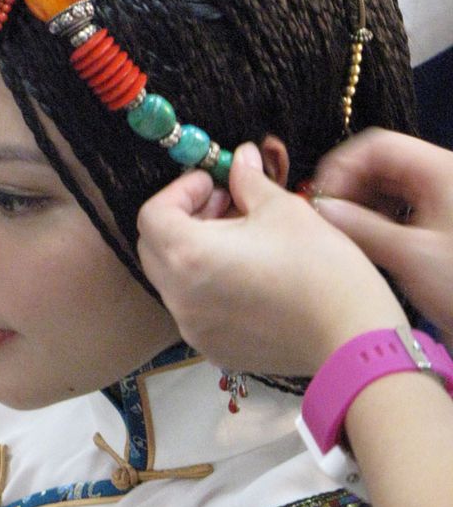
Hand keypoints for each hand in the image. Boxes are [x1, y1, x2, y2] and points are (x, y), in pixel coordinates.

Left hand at [137, 142, 405, 374]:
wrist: (353, 340)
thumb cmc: (321, 269)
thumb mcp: (284, 209)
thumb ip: (250, 181)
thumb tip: (242, 158)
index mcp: (189, 256)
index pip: (153, 215)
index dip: (180, 191)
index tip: (214, 183)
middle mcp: (179, 298)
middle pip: (154, 247)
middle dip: (184, 218)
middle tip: (225, 204)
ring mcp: (193, 328)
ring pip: (173, 278)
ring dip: (195, 250)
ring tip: (242, 237)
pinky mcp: (214, 348)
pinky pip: (194, 307)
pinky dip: (207, 283)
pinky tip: (248, 273)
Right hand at [314, 128, 452, 345]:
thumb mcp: (409, 256)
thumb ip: (360, 228)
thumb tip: (320, 209)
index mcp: (441, 170)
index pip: (377, 146)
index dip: (342, 167)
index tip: (321, 199)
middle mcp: (444, 177)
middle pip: (383, 164)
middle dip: (351, 188)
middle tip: (328, 219)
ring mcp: (446, 200)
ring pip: (391, 187)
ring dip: (363, 206)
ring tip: (346, 234)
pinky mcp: (446, 223)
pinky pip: (404, 208)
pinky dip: (381, 220)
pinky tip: (369, 244)